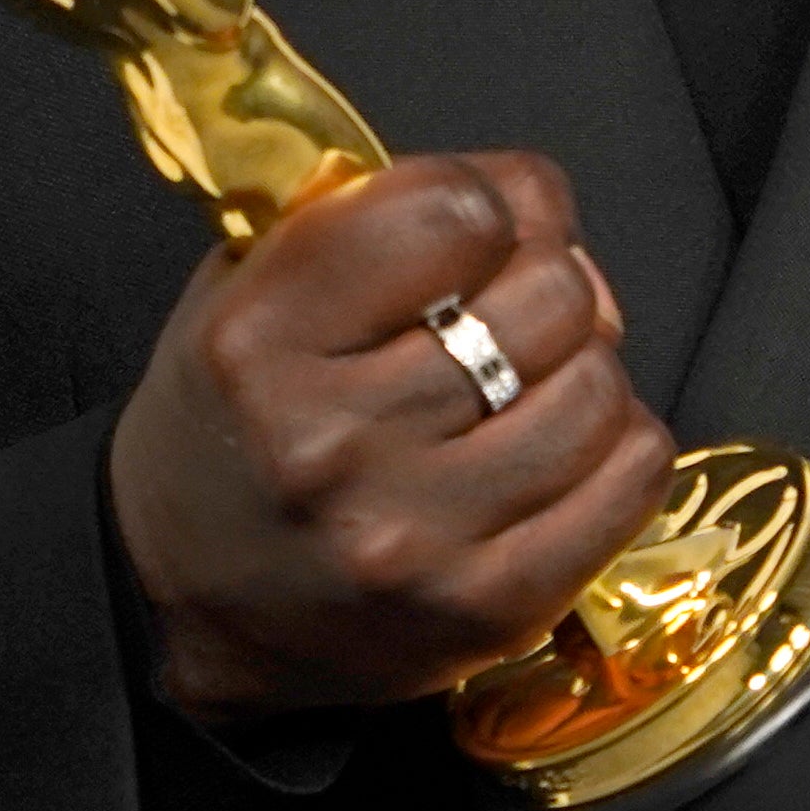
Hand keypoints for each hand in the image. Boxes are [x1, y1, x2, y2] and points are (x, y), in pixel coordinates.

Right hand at [107, 151, 673, 722]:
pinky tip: (559, 450)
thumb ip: (368, 214)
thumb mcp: (245, 285)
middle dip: (544, 282)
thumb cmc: (230, 426)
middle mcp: (331, 442)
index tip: (471, 229)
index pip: (455, 210)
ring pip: (598, 388)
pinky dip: (616, 446)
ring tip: (528, 385)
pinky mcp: (484, 610)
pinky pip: (630, 478)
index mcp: (258, 340)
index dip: (489, 200)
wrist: (178, 605)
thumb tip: (537, 204)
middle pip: (549, 294)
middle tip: (508, 309)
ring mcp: (411, 536)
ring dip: (582, 369)